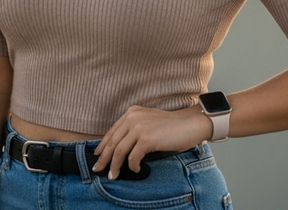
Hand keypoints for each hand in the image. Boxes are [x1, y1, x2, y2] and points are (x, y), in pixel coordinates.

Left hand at [92, 104, 211, 178]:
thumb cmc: (172, 126)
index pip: (112, 131)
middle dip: (104, 158)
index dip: (103, 145)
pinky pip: (133, 157)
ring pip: (119, 151)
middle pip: (113, 142)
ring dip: (115, 165)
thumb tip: (120, 149)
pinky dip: (132, 166)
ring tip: (114, 175)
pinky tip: (137, 169)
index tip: (97, 156)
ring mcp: (139, 127)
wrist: (190, 123)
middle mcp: (133, 117)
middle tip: (99, 170)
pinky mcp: (147, 139)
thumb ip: (134, 130)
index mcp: (132, 112)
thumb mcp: (148, 122)